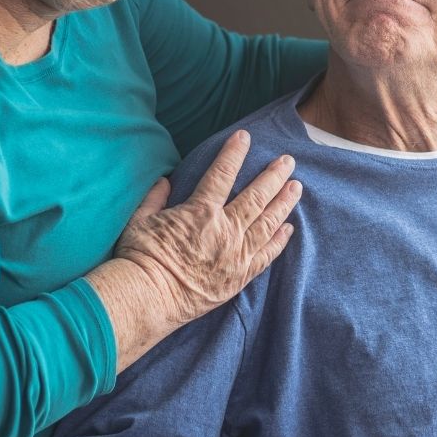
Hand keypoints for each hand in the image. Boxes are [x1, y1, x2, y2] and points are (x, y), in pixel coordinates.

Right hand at [113, 130, 299, 327]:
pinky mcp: (240, 277)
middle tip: (288, 161)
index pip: (222, 174)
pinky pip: (266, 255)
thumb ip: (155, 198)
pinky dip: (279, 240)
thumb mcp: (140, 220)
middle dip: (274, 176)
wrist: (148, 299)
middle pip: (256, 197)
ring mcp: (236, 254)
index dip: (234, 153)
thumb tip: (164, 181)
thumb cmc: (140, 258)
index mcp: (200, 212)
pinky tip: (288, 228)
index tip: (245, 137)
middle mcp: (225, 230)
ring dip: (284, 203)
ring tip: (296, 187)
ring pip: (268, 223)